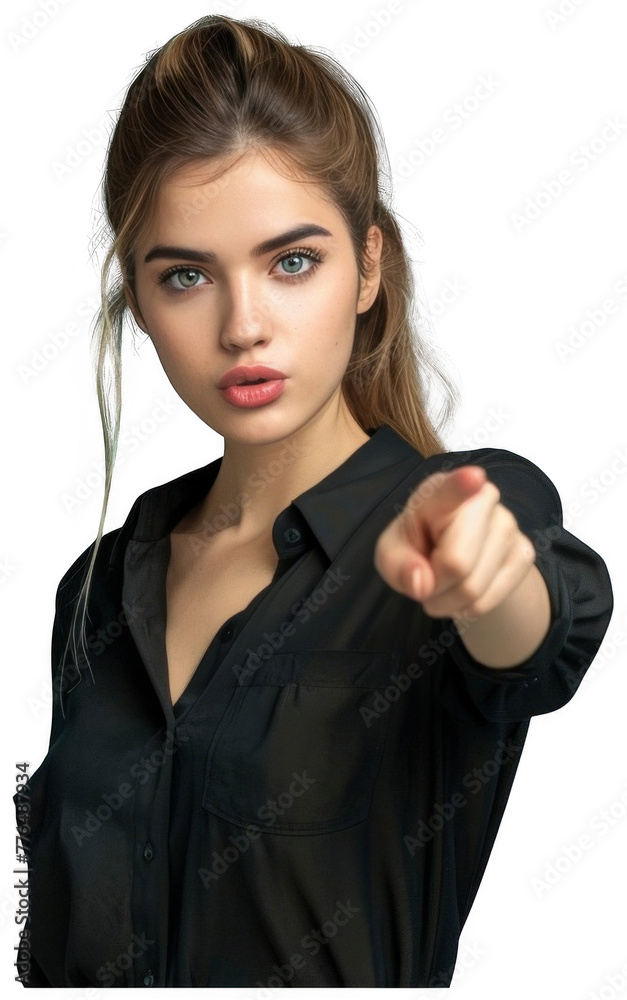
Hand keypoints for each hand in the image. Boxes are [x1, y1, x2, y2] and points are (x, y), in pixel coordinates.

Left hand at [373, 466, 536, 620]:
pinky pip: (487, 602)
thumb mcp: (392, 554)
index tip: (474, 477)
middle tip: (425, 576)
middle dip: (434, 584)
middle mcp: (483, 498)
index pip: (453, 488)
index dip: (463, 485)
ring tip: (442, 583)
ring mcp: (509, 525)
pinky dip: (466, 608)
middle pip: (457, 563)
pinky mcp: (524, 553)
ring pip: (472, 588)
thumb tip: (422, 583)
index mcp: (441, 490)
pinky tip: (461, 590)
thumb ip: (397, 566)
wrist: (453, 560)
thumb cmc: (416, 547)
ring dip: (447, 601)